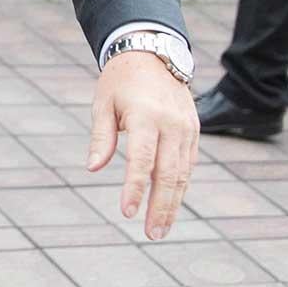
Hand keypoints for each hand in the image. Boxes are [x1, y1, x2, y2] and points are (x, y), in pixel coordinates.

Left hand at [89, 52, 197, 241]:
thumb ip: (101, 137)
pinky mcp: (193, 129)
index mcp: (146, 116)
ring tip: (161, 228)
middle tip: (152, 234)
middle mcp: (171, 123)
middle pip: (168, 173)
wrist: (153, 52)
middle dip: (160, 207)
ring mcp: (186, 127)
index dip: (135, 188)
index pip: (142, 160)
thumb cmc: (120, 81)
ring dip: (173, 203)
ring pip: (183, 173)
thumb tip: (94, 169)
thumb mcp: (103, 104)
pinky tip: (171, 204)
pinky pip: (188, 163)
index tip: (127, 212)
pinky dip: (181, 186)